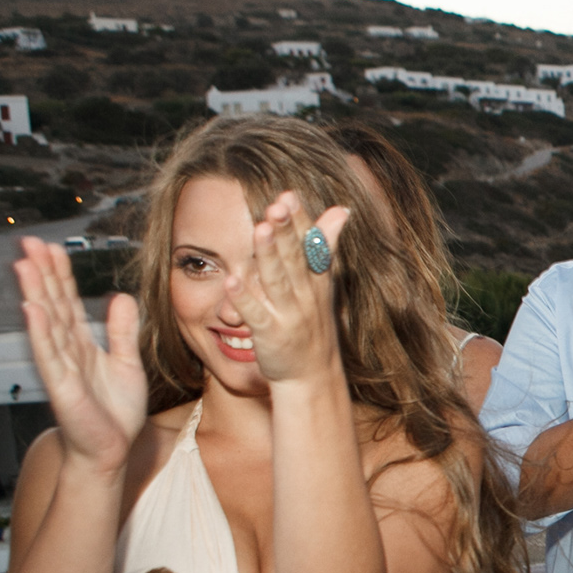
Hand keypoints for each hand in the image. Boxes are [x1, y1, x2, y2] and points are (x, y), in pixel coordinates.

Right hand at [13, 237, 146, 472]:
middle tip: (30, 242)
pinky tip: (33, 309)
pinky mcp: (62, 387)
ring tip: (25, 265)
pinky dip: (41, 331)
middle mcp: (66, 351)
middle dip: (41, 274)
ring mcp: (61, 367)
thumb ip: (122, 331)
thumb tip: (121, 297)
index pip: (67, 302)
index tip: (53, 247)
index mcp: (80, 344)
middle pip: (52, 305)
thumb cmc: (115, 411)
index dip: (60, 275)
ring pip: (46, 324)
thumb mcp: (126, 362)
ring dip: (35, 294)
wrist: (111, 449)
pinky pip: (50, 355)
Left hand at [224, 191, 349, 384]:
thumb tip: (340, 209)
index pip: (310, 247)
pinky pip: (256, 315)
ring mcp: (289, 316)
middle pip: (295, 260)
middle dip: (286, 232)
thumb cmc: (312, 325)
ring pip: (277, 282)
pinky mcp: (270, 336)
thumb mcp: (324, 285)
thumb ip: (324, 246)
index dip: (301, 222)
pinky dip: (245, 299)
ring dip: (268, 256)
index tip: (290, 196)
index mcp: (317, 282)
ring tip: (260, 230)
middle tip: (277, 206)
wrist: (311, 376)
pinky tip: (231, 280)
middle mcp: (306, 297)